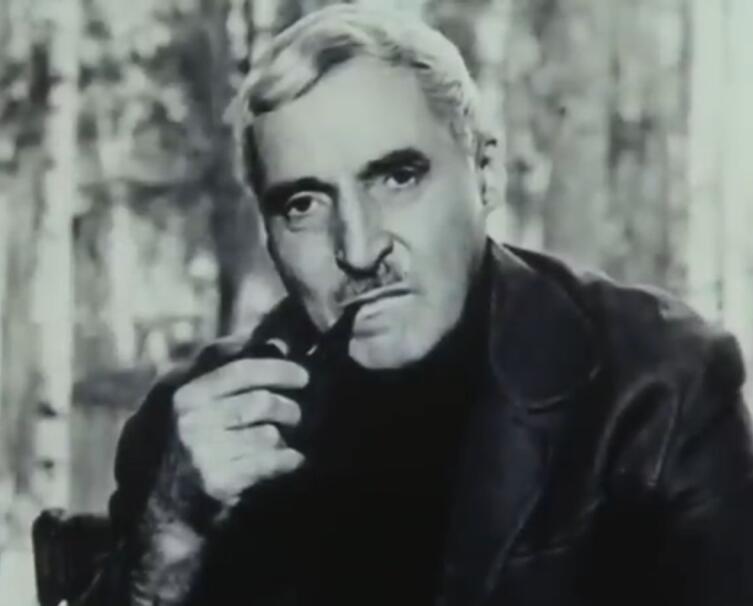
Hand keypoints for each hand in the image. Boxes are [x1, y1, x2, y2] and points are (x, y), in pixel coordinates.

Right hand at [153, 358, 308, 530]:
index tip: (300, 374)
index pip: (240, 369)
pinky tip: (294, 460)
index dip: (277, 368)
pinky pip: (269, 463)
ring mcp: (203, 451)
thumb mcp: (175, 401)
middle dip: (288, 406)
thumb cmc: (169, 445)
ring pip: (266, 433)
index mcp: (181, 393)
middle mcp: (190, 420)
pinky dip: (288, 460)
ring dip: (283, 435)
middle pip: (260, 401)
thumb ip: (213, 371)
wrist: (149, 511)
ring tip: (285, 436)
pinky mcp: (217, 481)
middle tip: (296, 413)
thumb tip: (270, 343)